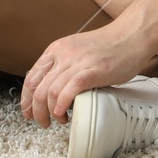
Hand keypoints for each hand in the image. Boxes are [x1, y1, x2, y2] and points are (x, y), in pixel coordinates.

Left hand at [19, 26, 151, 127]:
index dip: (26, 99)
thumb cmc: (108, 46)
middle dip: (36, 110)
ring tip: (59, 120)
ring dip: (50, 113)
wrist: (131, 36)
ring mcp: (78, 62)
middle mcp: (63, 54)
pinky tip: (64, 114)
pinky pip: (69, 90)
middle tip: (42, 122)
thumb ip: (63, 65)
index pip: (31, 78)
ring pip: (50, 93)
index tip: (28, 112)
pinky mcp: (93, 71)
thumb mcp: (77, 50)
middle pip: (38, 88)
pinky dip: (62, 106)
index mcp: (56, 49)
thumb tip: (51, 88)